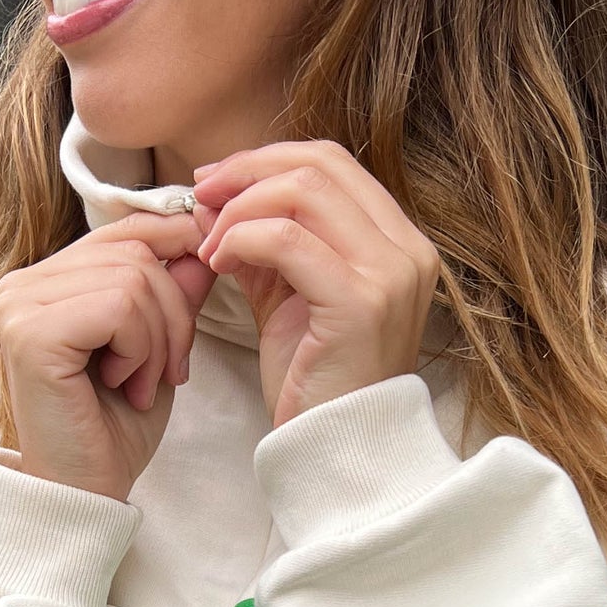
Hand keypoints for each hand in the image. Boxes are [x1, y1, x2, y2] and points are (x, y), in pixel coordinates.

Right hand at [0, 215, 213, 500]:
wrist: (85, 492)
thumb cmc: (114, 427)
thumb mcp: (156, 345)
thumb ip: (173, 289)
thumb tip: (203, 231)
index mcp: (49, 280)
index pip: (126, 228)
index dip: (177, 248)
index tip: (204, 285)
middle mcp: (23, 283)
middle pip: (136, 250)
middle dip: (174, 313)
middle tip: (166, 371)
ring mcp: (20, 304)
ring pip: (133, 278)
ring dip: (157, 340)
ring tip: (138, 384)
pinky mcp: (30, 332)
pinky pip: (119, 307)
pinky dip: (139, 350)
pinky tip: (122, 385)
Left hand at [191, 142, 438, 426]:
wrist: (336, 448)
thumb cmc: (314, 379)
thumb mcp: (287, 294)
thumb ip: (263, 241)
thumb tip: (216, 194)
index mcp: (397, 241)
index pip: (331, 162)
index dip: (265, 159)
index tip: (215, 180)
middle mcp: (406, 249)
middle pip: (319, 164)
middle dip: (247, 171)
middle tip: (200, 196)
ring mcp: (391, 274)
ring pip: (304, 192)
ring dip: (240, 207)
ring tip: (209, 245)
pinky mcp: (361, 303)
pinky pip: (288, 241)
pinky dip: (242, 240)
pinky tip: (218, 265)